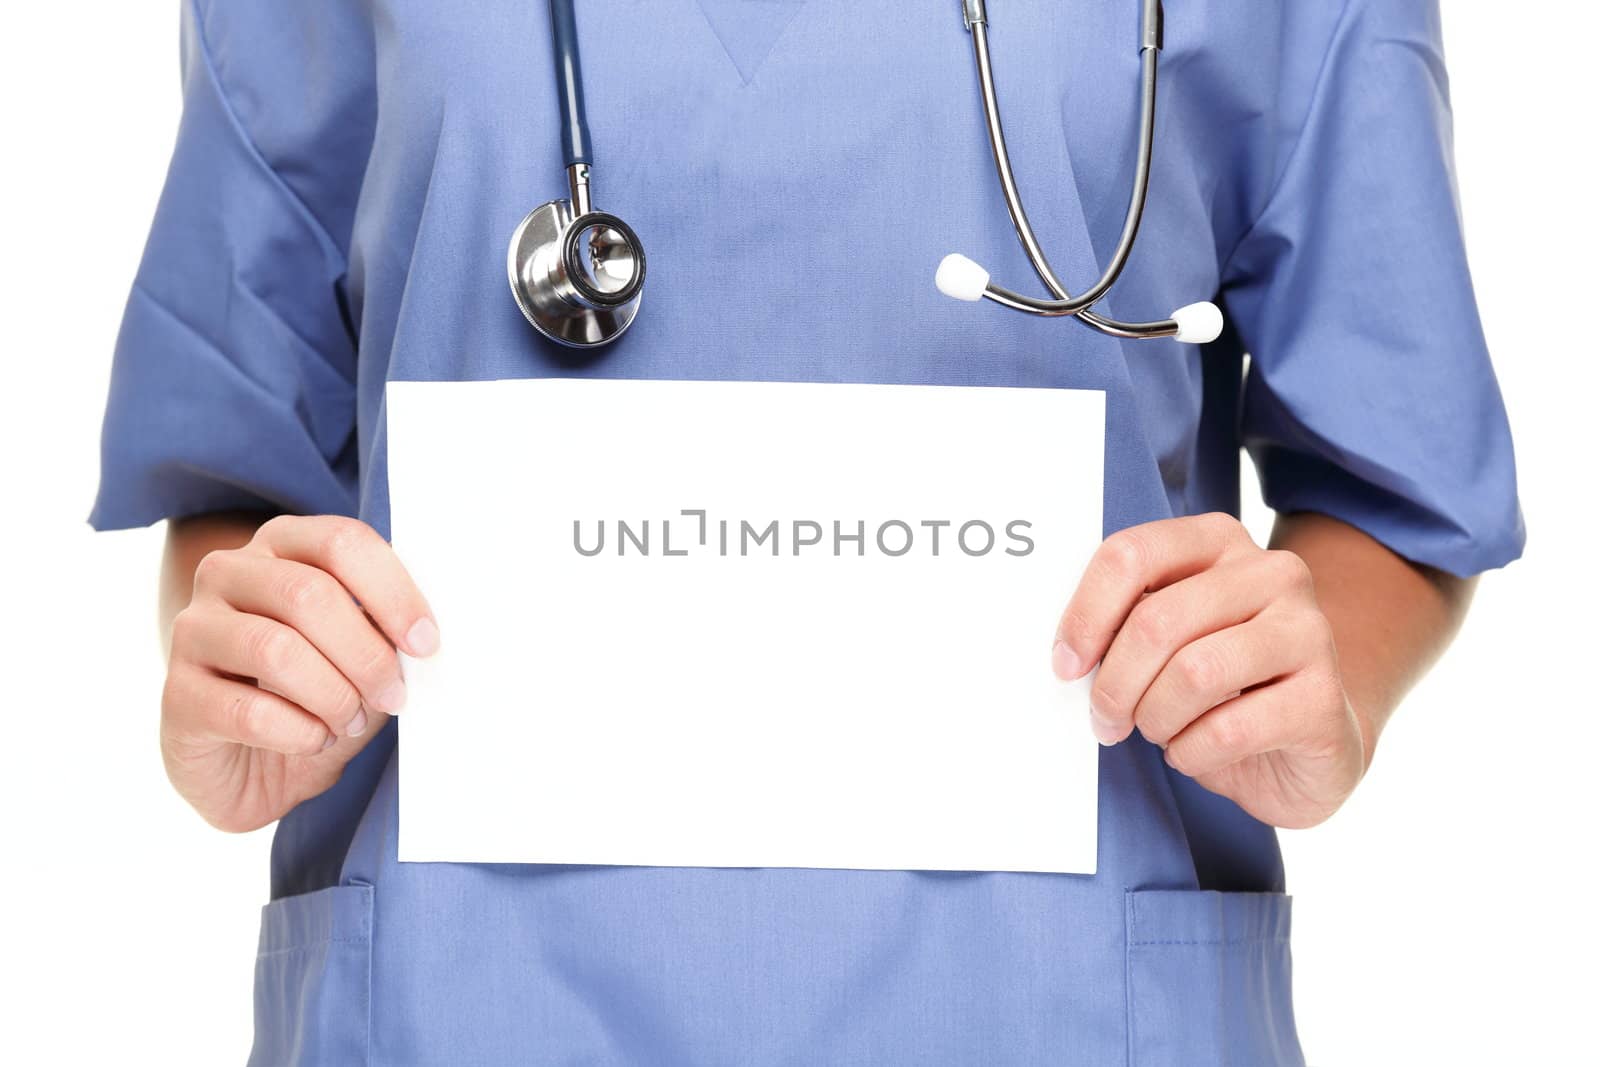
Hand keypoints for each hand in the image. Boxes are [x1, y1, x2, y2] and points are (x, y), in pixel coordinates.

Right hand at [162, 515, 438, 831]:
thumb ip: (386, 632)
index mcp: (281, 545)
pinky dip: (300, 732)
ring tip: (350, 721)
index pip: (341, 542)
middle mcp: (227, 573)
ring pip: (276, 649)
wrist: (252, 768)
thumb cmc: (317, 696)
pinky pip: (249, 710)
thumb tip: (423, 636)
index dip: (393, 592)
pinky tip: (314, 739)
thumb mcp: (363, 656)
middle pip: (308, 594)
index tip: (426, 643)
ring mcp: (193, 630)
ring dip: (334, 695)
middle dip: (366, 653)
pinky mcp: (176, 694)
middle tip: (393, 695)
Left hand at [1053, 513, 1364, 827]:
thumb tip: (1068, 652)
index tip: (1067, 664)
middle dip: (1114, 684)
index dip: (1086, 615)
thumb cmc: (1223, 685)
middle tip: (1106, 719)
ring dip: (1155, 718)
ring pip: (1193, 673)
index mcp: (1219, 541)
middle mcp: (1272, 573)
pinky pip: (1227, 729)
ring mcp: (1307, 631)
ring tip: (1159, 730)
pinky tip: (1196, 751)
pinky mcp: (1323, 697)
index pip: (1131, 555)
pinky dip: (1191, 752)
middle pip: (1156, 621)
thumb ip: (1126, 623)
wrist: (1310, 740)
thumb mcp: (1170, 639)